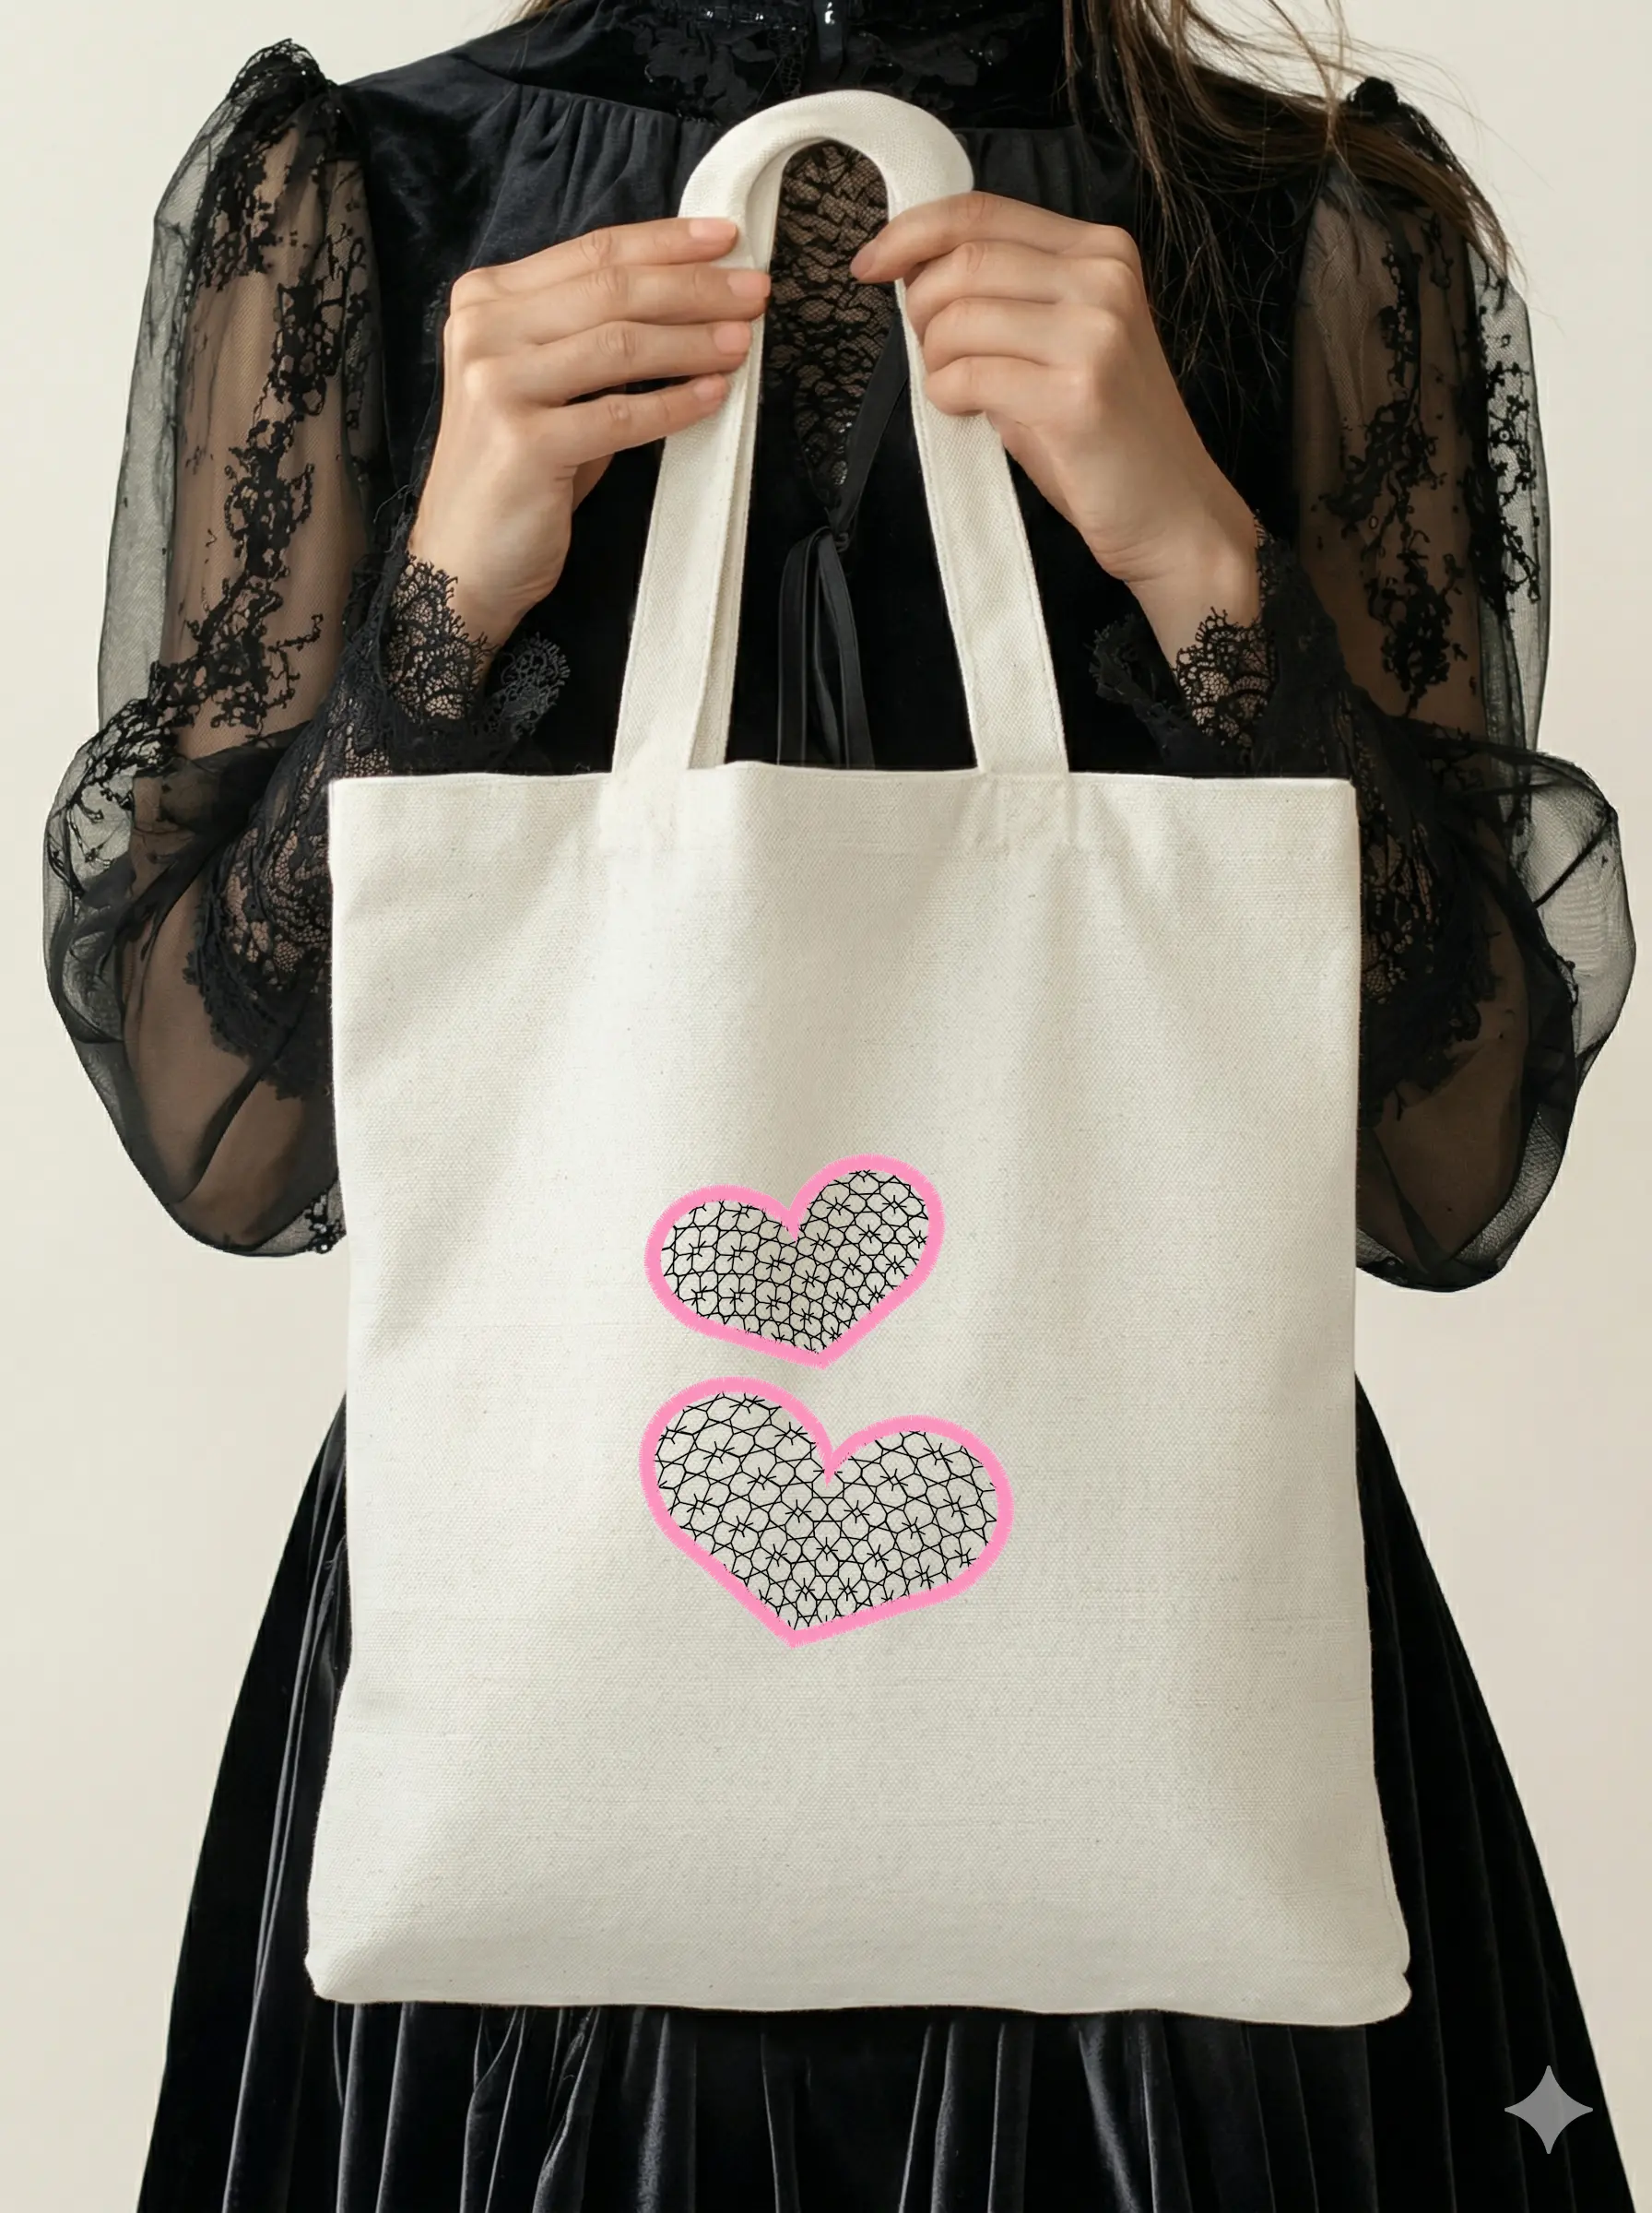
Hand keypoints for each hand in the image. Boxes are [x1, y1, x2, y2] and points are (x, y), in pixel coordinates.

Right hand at [407, 217, 770, 647]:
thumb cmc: (518, 474)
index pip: (591, 254)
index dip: (665, 242)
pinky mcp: (523, 444)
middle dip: (694, 287)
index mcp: (486, 300)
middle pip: (610, 290)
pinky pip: (621, 416)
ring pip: (619, 344)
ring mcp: (496, 385)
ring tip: (742, 342)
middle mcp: (483, 331)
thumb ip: (592, 336)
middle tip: (755, 292)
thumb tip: (687, 299)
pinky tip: (714, 396)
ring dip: (692, 341)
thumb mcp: (548, 386)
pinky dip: (674, 406)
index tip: (727, 239)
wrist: (463, 560)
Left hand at [851, 193, 1261, 656]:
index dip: (911, 232)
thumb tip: (918, 273)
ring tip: (958, 390)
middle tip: (930, 353)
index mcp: (1100, 251)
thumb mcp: (1063, 342)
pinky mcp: (1075, 395)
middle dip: (921, 307)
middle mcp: (1102, 279)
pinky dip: (947, 396)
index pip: (982, 212)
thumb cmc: (1105, 435)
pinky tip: (969, 413)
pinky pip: (969, 376)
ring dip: (935, 359)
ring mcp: (1093, 334)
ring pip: (959, 318)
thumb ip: (1008, 298)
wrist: (1171, 512)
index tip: (870, 263)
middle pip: (964, 261)